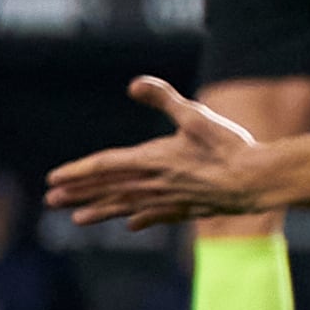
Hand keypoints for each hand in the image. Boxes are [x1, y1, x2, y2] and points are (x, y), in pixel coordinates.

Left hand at [44, 78, 274, 228]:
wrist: (257, 181)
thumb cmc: (228, 147)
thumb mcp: (196, 115)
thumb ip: (164, 99)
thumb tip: (133, 84)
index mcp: (153, 159)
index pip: (105, 166)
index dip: (78, 171)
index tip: (53, 179)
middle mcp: (155, 183)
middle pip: (109, 189)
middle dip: (79, 194)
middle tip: (52, 201)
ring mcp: (170, 199)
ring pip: (127, 207)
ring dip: (101, 211)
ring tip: (78, 219)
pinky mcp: (189, 208)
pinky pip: (157, 216)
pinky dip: (141, 218)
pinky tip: (131, 225)